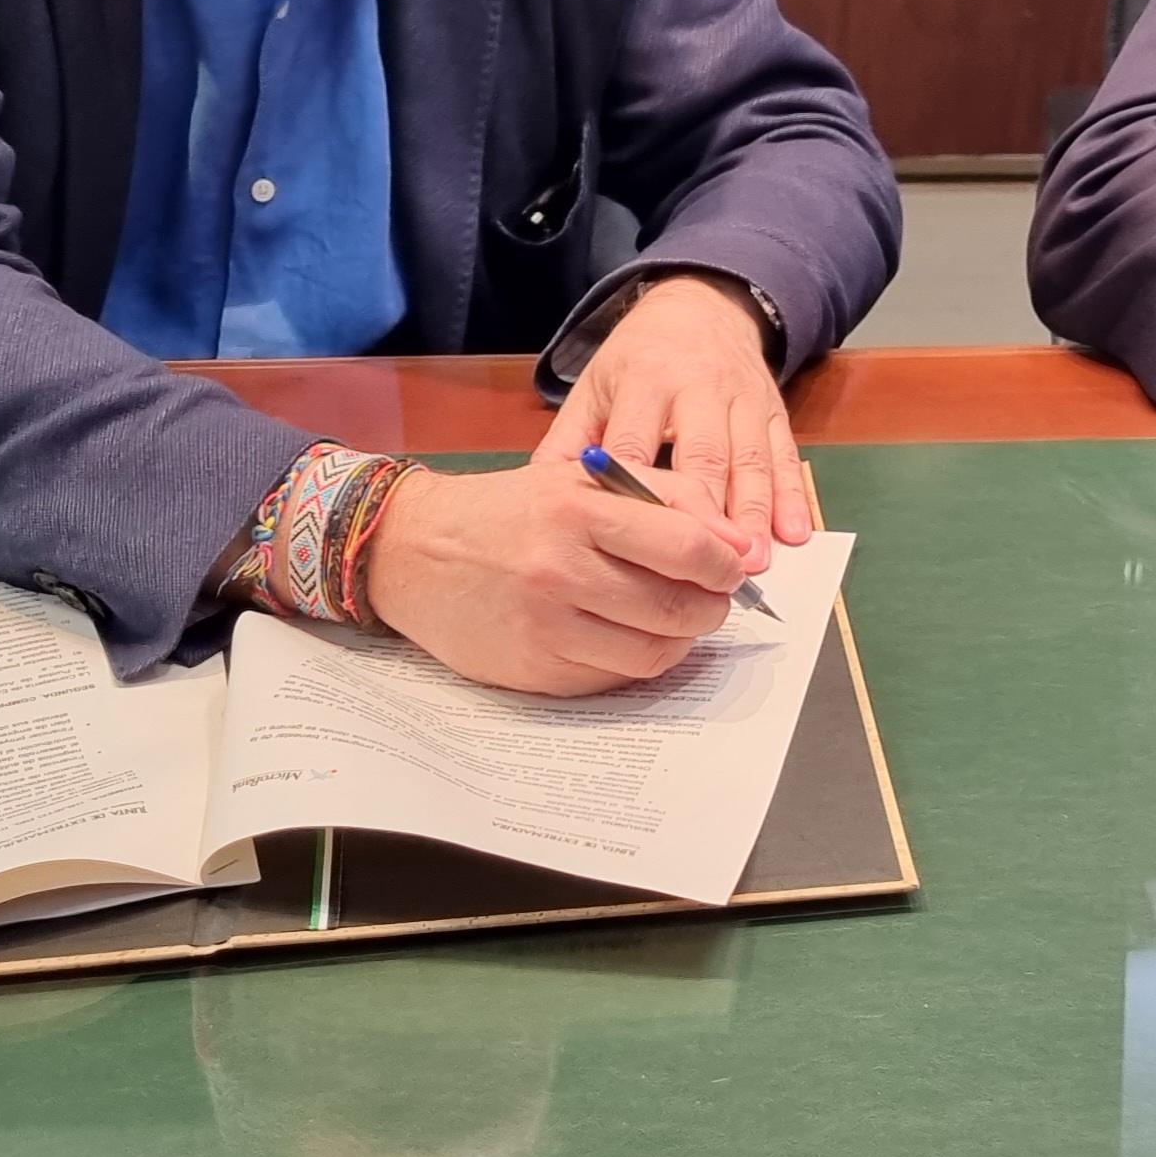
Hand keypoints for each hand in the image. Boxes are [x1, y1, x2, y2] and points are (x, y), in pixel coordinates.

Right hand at [362, 455, 751, 694]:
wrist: (416, 551)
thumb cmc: (511, 510)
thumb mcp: (583, 478)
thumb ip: (667, 496)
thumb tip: (739, 541)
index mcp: (578, 509)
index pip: (686, 545)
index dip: (725, 563)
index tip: (733, 566)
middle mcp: (561, 569)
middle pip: (677, 606)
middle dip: (712, 606)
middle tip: (713, 596)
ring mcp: (547, 626)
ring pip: (653, 652)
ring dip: (682, 639)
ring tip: (675, 617)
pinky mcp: (536, 670)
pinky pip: (614, 678)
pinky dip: (637, 660)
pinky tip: (629, 636)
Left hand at [536, 271, 810, 555]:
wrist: (701, 305)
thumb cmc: (639, 358)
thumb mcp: (596, 384)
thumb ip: (570, 440)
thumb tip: (541, 503)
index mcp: (643, 380)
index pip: (638, 443)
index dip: (639, 495)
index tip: (637, 546)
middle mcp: (697, 386)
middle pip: (704, 454)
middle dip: (709, 512)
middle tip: (709, 567)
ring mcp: (742, 398)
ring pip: (750, 459)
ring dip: (754, 513)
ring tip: (752, 562)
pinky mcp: (774, 409)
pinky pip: (785, 454)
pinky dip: (793, 496)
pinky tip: (794, 534)